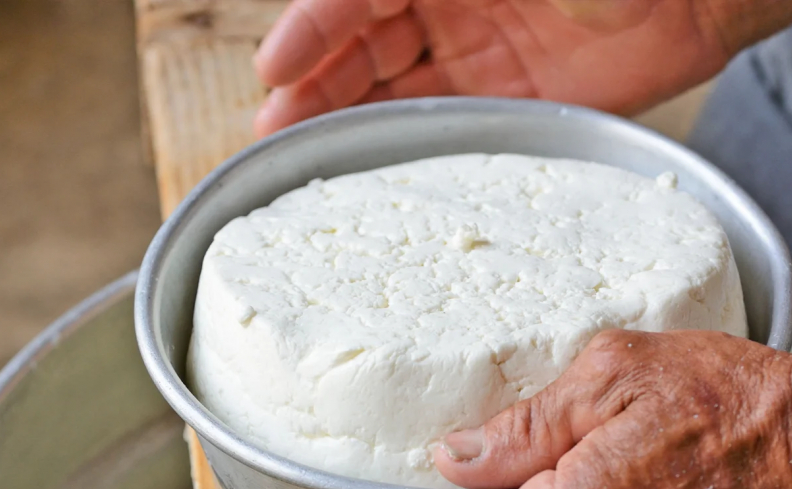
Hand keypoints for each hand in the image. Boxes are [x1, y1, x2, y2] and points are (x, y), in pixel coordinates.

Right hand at [252, 0, 733, 136]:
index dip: (310, 31)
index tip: (273, 68)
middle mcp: (451, 9)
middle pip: (364, 48)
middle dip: (317, 85)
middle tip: (275, 129)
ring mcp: (483, 60)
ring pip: (398, 92)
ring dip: (350, 120)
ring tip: (305, 154)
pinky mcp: (518, 107)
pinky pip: (451, 129)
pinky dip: (413, 148)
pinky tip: (380, 169)